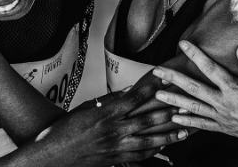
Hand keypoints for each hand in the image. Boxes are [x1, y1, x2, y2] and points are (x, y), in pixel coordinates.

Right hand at [25, 79, 187, 165]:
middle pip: (147, 120)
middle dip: (168, 112)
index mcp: (105, 114)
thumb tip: (129, 91)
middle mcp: (113, 130)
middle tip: (186, 104)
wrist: (52, 156)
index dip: (152, 87)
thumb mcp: (86, 109)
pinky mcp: (115, 159)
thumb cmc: (65, 130)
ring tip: (184, 130)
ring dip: (168, 135)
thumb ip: (109, 101)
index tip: (166, 78)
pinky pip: (139, 155)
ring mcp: (115, 147)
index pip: (134, 97)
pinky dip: (154, 150)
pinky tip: (165, 146)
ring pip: (148, 141)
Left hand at [151, 40, 237, 148]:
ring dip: (174, 100)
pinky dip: (187, 121)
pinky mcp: (223, 128)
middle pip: (193, 88)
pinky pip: (201, 124)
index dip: (195, 55)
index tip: (183, 44)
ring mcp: (222, 118)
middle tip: (157, 71)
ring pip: (192, 107)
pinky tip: (175, 117)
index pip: (210, 68)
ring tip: (158, 94)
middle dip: (174, 78)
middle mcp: (224, 104)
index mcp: (235, 90)